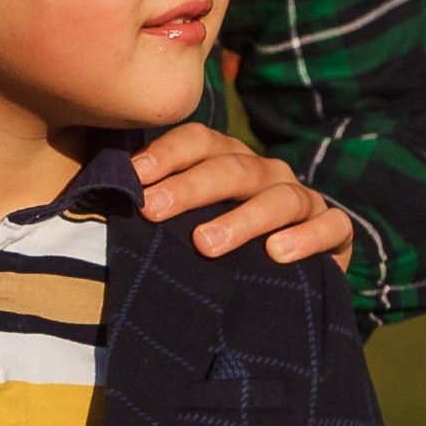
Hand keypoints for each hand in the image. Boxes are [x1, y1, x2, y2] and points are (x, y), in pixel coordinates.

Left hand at [133, 119, 354, 272]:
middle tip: (153, 210)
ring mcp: (302, 199)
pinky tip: (277, 254)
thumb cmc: (219, 249)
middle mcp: (265, 173)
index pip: (198, 141)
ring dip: (242, 218)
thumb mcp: (185, 225)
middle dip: (190, 188)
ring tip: (205, 244)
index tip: (132, 179)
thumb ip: (155, 208)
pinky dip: (307, 237)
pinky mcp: (334, 231)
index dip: (165, 155)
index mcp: (227, 160)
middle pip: (233, 167)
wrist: (284, 284)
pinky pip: (331, 226)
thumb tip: (90, 199)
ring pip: (279, 197)